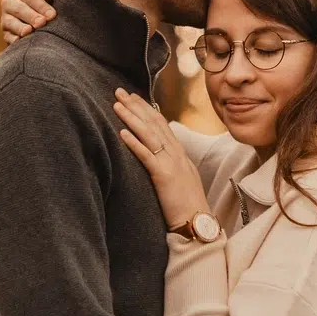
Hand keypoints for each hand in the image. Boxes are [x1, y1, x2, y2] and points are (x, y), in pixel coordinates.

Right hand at [1, 0, 54, 44]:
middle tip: (42, 23)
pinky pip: (7, 36)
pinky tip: (19, 41)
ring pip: (10, 22)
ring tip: (29, 31)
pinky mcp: (5, 33)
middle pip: (19, 8)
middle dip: (31, 16)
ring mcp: (5, 18)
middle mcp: (9, 2)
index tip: (52, 15)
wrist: (36, 18)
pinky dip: (13, 39)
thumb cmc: (45, 6)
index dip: (41, 6)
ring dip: (20, 27)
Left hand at [114, 90, 208, 230]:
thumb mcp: (182, 179)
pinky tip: (122, 133)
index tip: (132, 97)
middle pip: (154, 123)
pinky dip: (134, 142)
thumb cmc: (188, 207)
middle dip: (136, 106)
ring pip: (149, 134)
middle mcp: (176, 154)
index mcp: (180, 154)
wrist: (199, 224)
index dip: (146, 109)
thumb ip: (172, 165)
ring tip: (117, 105)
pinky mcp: (164, 176)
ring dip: (132, 118)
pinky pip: (147, 156)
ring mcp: (171, 163)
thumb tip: (160, 157)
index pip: (161, 124)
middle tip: (119, 91)